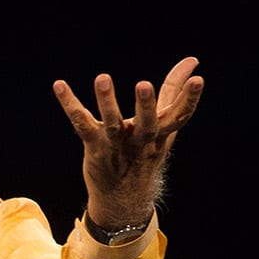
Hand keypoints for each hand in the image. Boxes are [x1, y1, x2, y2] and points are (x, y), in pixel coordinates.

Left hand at [53, 56, 203, 226]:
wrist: (122, 198)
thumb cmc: (144, 152)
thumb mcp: (162, 125)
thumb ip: (173, 91)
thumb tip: (192, 60)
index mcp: (161, 134)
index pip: (179, 117)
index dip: (190, 100)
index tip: (198, 80)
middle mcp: (141, 141)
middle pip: (147, 124)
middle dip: (146, 105)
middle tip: (144, 84)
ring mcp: (117, 146)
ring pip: (113, 124)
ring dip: (107, 102)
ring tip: (103, 78)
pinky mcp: (94, 147)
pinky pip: (81, 123)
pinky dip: (70, 104)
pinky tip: (59, 85)